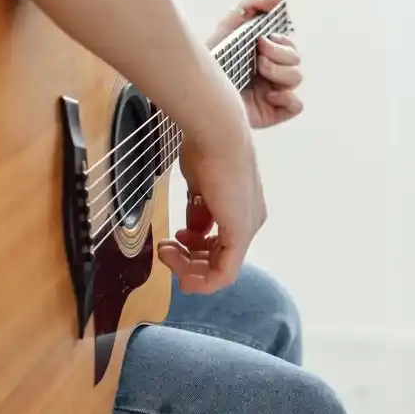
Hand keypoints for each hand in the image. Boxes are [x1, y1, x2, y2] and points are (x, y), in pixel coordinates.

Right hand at [157, 121, 266, 294]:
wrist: (217, 132)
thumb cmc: (205, 147)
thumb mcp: (199, 183)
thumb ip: (199, 209)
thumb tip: (194, 229)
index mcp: (242, 205)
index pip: (221, 239)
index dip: (195, 245)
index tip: (174, 238)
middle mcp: (250, 219)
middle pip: (219, 256)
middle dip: (189, 258)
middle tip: (164, 249)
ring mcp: (247, 227)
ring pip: (219, 267)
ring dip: (188, 266)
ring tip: (165, 250)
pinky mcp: (240, 232)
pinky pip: (223, 273)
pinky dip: (202, 281)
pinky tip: (182, 276)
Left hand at [207, 0, 302, 129]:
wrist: (196, 92)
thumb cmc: (213, 61)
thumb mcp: (227, 27)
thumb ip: (250, 6)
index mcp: (266, 53)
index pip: (289, 43)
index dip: (280, 41)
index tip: (262, 40)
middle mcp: (272, 72)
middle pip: (295, 59)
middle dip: (278, 55)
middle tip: (258, 56)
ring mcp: (274, 91)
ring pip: (297, 78)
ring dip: (279, 73)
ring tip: (258, 73)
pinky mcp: (274, 111)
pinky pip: (296, 105)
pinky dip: (287, 98)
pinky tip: (268, 96)